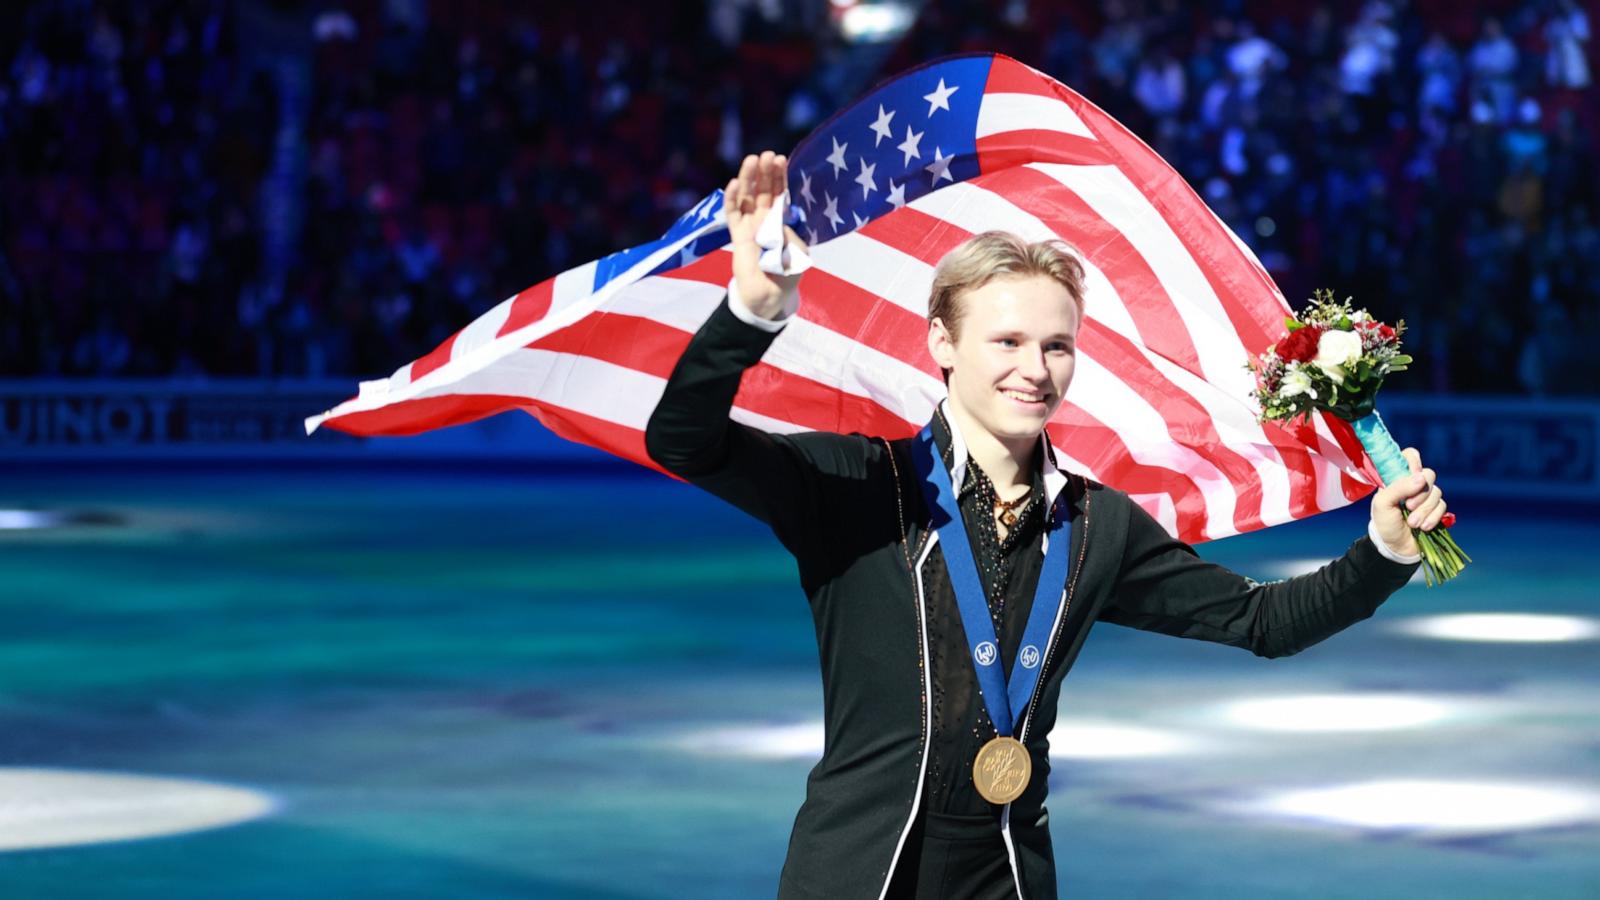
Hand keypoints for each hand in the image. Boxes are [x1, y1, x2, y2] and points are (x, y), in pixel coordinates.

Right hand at [725, 151, 805, 318]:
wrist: (769, 294)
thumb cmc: (786, 273)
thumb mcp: (798, 252)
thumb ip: (792, 233)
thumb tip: (784, 220)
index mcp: (780, 219)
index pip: (779, 191)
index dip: (779, 176)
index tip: (780, 159)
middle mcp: (764, 217)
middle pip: (762, 188)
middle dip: (765, 171)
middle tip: (767, 155)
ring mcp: (749, 224)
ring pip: (746, 196)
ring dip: (748, 178)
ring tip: (752, 160)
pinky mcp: (737, 234)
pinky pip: (732, 213)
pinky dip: (731, 198)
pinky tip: (733, 183)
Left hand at [1370, 447, 1446, 557]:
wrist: (1395, 547)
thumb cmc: (1384, 522)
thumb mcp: (1383, 503)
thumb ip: (1398, 488)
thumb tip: (1421, 478)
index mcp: (1397, 478)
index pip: (1410, 456)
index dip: (1414, 462)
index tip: (1411, 475)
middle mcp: (1413, 484)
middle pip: (1429, 474)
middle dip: (1421, 493)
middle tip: (1408, 506)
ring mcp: (1426, 497)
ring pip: (1436, 492)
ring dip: (1424, 510)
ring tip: (1412, 523)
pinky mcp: (1436, 510)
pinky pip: (1442, 506)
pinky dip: (1432, 517)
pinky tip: (1423, 527)